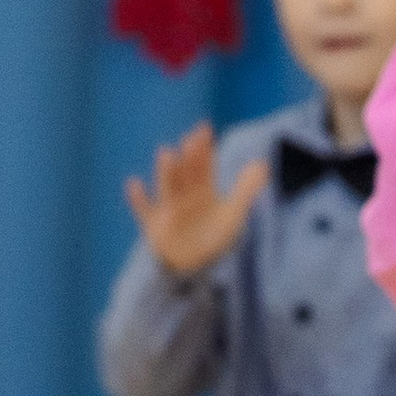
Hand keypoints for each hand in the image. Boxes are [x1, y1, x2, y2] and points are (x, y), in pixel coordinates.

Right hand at [126, 122, 266, 276]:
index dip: (205, 148)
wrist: (192, 266)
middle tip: (191, 139)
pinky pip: (145, 212)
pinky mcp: (154, 226)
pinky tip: (133, 184)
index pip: (204, 166)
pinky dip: (138, 200)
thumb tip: (263, 163)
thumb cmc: (211, 237)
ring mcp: (169, 209)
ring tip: (167, 153)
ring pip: (169, 188)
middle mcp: (184, 196)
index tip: (204, 129)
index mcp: (202, 190)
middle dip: (189, 157)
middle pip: (187, 174)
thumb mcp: (232, 213)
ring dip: (168, 172)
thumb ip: (246, 188)